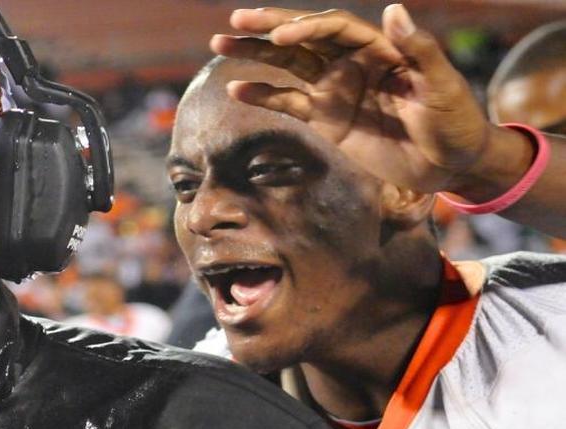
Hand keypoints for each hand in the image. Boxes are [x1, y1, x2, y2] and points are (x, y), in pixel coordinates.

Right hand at [211, 4, 499, 194]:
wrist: (451, 165)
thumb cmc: (455, 120)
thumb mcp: (442, 85)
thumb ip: (418, 49)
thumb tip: (394, 10)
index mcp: (379, 48)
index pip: (334, 29)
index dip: (306, 27)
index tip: (281, 36)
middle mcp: (351, 62)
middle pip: (303, 38)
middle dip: (268, 28)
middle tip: (235, 20)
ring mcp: (335, 90)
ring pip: (288, 65)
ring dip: (255, 55)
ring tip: (221, 45)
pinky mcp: (326, 119)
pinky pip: (288, 102)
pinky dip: (262, 95)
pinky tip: (236, 89)